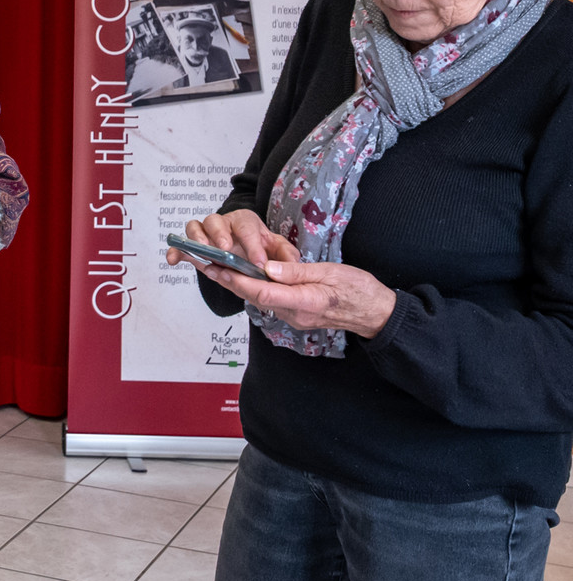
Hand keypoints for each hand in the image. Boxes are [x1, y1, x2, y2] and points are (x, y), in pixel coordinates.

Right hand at [167, 210, 296, 271]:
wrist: (248, 248)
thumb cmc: (261, 246)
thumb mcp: (279, 248)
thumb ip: (287, 255)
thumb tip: (291, 262)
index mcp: (245, 221)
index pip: (247, 228)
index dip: (253, 245)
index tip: (258, 263)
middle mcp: (223, 224)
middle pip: (215, 220)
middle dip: (219, 235)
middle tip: (225, 250)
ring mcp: (206, 234)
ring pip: (195, 227)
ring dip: (197, 239)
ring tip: (204, 254)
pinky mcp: (195, 246)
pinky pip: (182, 245)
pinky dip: (176, 250)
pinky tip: (174, 260)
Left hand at [206, 258, 397, 339]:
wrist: (375, 313)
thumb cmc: (358, 290)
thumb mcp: (330, 272)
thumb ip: (297, 272)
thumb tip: (267, 267)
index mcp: (305, 301)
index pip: (264, 292)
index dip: (240, 280)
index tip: (221, 269)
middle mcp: (295, 313)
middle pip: (254, 297)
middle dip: (228, 281)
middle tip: (204, 264)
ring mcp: (294, 316)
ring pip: (258, 299)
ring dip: (235, 284)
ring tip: (213, 267)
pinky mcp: (295, 314)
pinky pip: (268, 301)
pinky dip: (251, 288)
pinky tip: (239, 277)